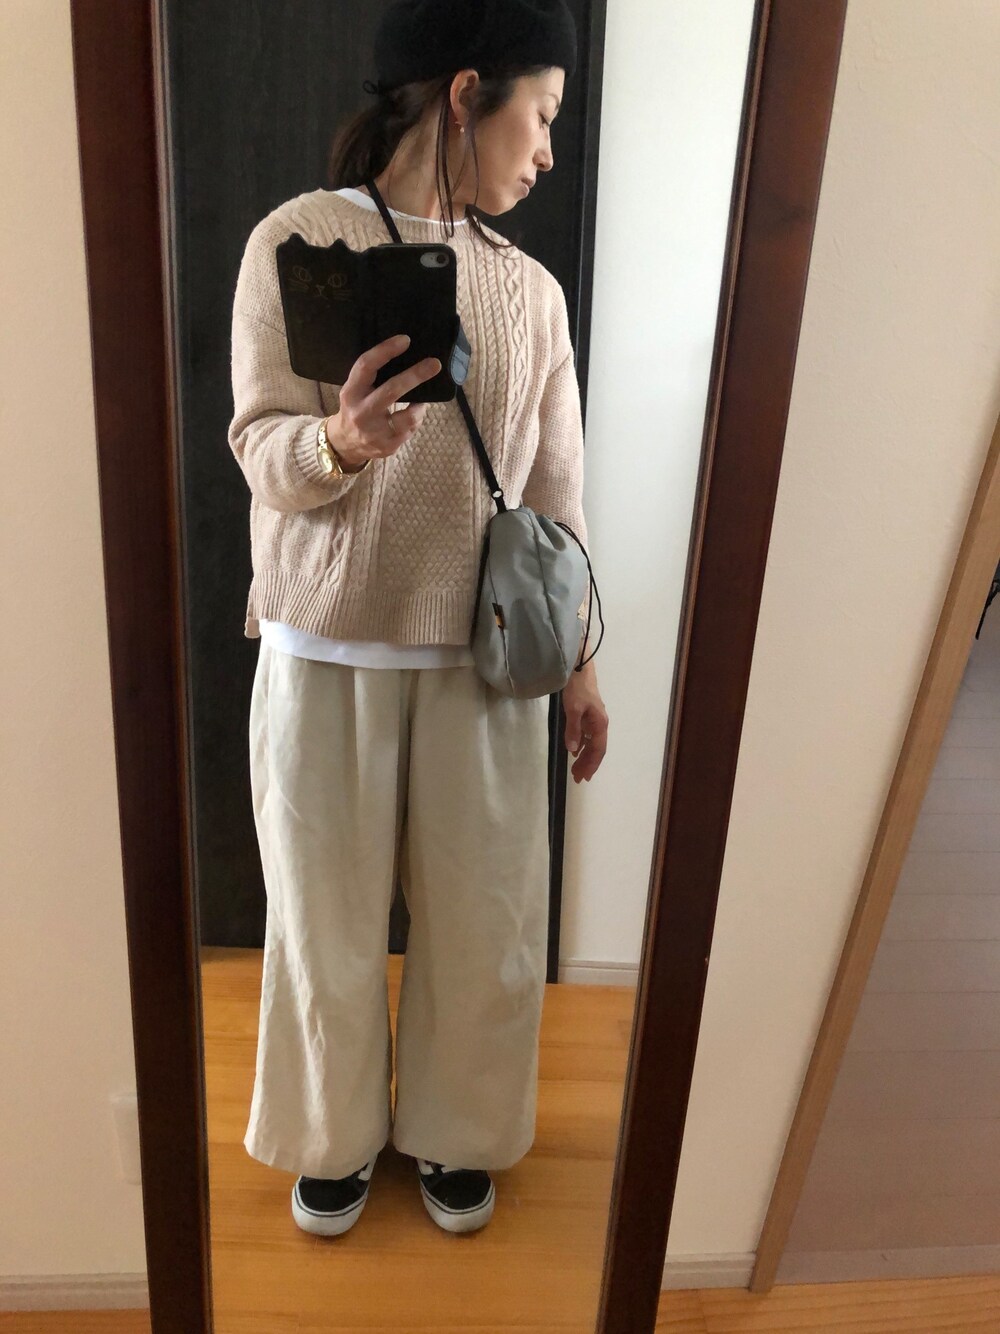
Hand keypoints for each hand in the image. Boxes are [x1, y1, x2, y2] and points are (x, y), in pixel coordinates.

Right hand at [326, 333, 440, 470]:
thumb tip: (408, 355)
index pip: (366, 366)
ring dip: (420, 405)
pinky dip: (417, 417)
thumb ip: (373, 377)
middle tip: (435, 364)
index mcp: (351, 392)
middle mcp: (361, 412)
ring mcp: (374, 432)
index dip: (386, 350)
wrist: (345, 444)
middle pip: (392, 390)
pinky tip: (415, 413)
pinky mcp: (387, 446)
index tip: (405, 340)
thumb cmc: (357, 408)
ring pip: (408, 416)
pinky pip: (411, 429)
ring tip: (425, 398)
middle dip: (416, 376)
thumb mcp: (356, 390)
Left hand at [562, 662, 607, 782]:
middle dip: (587, 764)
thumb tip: (573, 751)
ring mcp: (594, 719)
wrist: (579, 668)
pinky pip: (586, 735)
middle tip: (578, 778)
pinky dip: (581, 745)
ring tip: (575, 769)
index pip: (598, 750)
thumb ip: (573, 730)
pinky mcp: (587, 714)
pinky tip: (574, 750)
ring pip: (591, 743)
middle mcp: (600, 723)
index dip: (591, 764)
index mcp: (599, 724)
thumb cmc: (577, 689)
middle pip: (596, 749)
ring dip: (584, 756)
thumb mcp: (573, 710)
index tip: (584, 777)